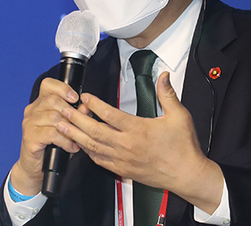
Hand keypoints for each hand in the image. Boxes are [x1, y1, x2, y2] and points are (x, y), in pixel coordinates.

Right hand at [9, 78, 89, 195]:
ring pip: (53, 117)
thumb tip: (86, 107)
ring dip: (70, 128)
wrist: (35, 167)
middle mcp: (32, 111)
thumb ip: (75, 115)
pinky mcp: (30, 138)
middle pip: (53, 100)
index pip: (48, 85)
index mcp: (40, 103)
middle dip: (70, 112)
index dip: (63, 88)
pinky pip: (52, 134)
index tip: (75, 98)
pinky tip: (71, 146)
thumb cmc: (52, 145)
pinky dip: (65, 140)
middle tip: (80, 124)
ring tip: (78, 138)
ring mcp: (29, 124)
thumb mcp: (65, 127)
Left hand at [58, 72, 223, 212]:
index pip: (111, 115)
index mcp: (139, 130)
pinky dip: (88, 152)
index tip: (86, 97)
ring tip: (63, 126)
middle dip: (77, 120)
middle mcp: (127, 145)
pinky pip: (100, 161)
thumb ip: (167, 94)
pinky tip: (81, 145)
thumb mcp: (180, 116)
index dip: (96, 105)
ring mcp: (123, 160)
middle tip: (64, 110)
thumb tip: (164, 76)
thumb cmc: (183, 147)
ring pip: (93, 147)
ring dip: (76, 136)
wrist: (187, 174)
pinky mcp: (123, 170)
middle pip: (95, 131)